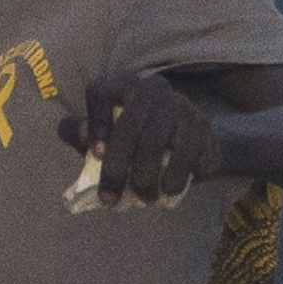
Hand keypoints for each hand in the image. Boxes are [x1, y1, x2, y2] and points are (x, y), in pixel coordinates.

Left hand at [75, 68, 226, 206]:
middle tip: (109, 199)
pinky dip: (172, 177)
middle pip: (127, 125)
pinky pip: (183, 153)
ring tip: (143, 198)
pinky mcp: (200, 122)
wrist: (192, 146)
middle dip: (115, 168)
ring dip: (144, 177)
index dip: (96, 123)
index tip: (95, 154)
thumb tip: (82, 132)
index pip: (101, 92)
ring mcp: (178, 103)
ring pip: (153, 141)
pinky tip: (167, 190)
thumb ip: (82, 134)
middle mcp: (151, 87)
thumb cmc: (137, 142)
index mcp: (122, 84)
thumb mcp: (104, 138)